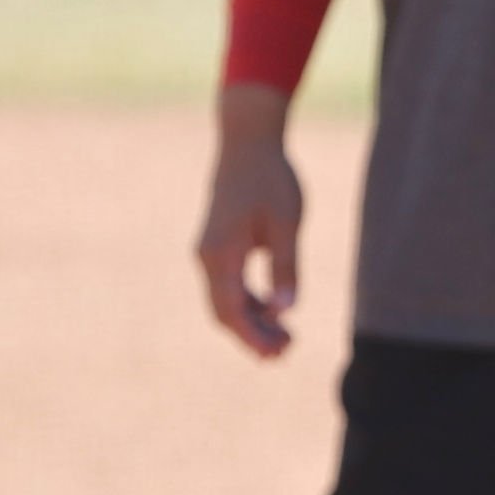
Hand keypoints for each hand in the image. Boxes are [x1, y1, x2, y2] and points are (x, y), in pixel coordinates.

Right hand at [195, 84, 307, 357]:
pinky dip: (249, 302)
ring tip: (286, 337)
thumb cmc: (270, 178)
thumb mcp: (285, 222)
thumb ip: (285, 267)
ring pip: (226, 301)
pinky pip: (229, 285)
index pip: (232, 310)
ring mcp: (210, 251)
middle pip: (224, 312)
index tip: (278, 353)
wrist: (247, 141)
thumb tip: (286, 310)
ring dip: (252, 321)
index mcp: (220, 253)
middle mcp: (208, 256)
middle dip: (252, 335)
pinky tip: (275, 310)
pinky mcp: (219, 245)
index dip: (253, 336)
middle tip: (286, 352)